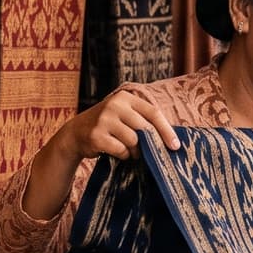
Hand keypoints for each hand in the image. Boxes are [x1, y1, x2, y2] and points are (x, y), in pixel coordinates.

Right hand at [58, 85, 179, 163]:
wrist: (76, 132)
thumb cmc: (109, 126)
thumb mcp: (124, 115)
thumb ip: (143, 121)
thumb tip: (171, 139)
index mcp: (125, 97)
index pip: (153, 112)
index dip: (166, 130)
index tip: (175, 146)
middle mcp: (114, 105)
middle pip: (144, 128)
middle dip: (151, 144)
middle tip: (151, 153)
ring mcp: (104, 120)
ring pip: (133, 141)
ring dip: (136, 151)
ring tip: (131, 151)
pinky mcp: (96, 135)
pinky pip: (120, 150)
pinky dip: (123, 155)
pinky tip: (118, 152)